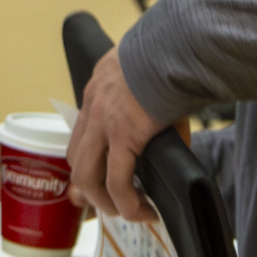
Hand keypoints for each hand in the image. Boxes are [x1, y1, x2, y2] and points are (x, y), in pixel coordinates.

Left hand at [67, 47, 172, 222]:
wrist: (179, 44)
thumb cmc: (174, 54)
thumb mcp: (152, 78)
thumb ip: (152, 106)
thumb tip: (174, 136)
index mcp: (98, 89)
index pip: (80, 134)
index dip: (88, 162)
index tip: (100, 181)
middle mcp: (94, 105)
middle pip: (76, 160)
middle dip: (92, 190)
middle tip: (114, 204)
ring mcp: (104, 121)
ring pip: (88, 177)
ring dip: (106, 202)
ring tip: (131, 212)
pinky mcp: (123, 134)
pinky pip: (118, 181)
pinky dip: (128, 202)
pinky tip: (144, 210)